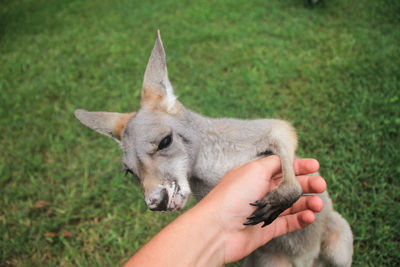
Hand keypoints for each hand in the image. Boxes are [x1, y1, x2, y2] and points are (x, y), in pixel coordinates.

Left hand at [197, 155, 325, 262]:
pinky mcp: (266, 228)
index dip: (299, 166)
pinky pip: (288, 222)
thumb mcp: (255, 169)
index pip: (282, 168)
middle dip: (307, 184)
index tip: (315, 166)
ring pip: (291, 204)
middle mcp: (260, 191)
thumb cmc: (234, 195)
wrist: (218, 228)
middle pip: (290, 186)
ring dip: (307, 202)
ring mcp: (264, 210)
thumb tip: (285, 158)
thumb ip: (274, 163)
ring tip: (319, 204)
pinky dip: (301, 219)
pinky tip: (310, 216)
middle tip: (321, 185)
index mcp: (256, 175)